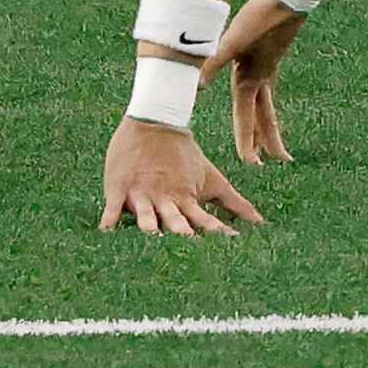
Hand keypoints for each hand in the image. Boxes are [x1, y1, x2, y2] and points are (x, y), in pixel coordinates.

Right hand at [99, 112, 263, 234]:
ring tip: (152, 238)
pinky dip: (110, 217)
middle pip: (175, 220)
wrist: (156, 120)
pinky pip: (113, 206)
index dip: (216, 232)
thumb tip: (261, 222)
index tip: (229, 247)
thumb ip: (235, 203)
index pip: (204, 220)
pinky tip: (105, 230)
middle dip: (181, 234)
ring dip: (149, 227)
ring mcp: (142, 194)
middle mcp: (166, 200)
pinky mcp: (120, 187)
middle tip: (189, 247)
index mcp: (187, 199)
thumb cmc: (185, 155)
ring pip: (146, 215)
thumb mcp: (212, 179)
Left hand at [199, 0, 308, 165]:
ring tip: (275, 144)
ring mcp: (268, 69)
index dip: (247, 141)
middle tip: (273, 162)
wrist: (288, 0)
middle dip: (267, 142)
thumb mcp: (232, 41)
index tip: (251, 164)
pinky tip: (263, 98)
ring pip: (269, 105)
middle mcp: (262, 79)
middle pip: (265, 117)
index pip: (247, 118)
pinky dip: (266, 104)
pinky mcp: (270, 58)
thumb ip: (212, 63)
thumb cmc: (260, 19)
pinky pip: (268, 90)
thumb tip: (196, 87)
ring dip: (270, 127)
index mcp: (250, 79)